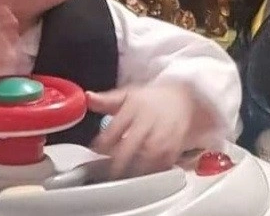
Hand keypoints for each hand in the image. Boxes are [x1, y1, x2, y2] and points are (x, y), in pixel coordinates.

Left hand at [87, 82, 207, 177]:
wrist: (181, 99)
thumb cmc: (150, 100)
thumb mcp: (126, 95)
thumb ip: (105, 100)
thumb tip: (87, 97)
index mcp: (134, 107)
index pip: (116, 126)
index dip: (104, 141)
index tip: (95, 149)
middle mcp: (149, 120)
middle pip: (133, 142)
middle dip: (120, 158)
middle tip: (109, 170)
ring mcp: (164, 133)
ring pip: (151, 154)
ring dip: (137, 166)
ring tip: (125, 175)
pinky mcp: (176, 145)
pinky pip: (166, 161)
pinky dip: (154, 169)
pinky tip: (143, 174)